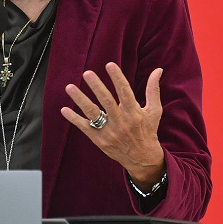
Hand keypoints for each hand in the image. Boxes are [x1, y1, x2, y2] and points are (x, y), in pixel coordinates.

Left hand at [60, 62, 164, 188]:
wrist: (142, 158)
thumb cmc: (148, 130)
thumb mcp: (154, 110)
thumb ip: (153, 89)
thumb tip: (158, 69)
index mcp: (134, 113)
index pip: (125, 92)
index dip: (117, 78)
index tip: (109, 65)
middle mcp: (121, 122)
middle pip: (106, 101)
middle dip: (96, 86)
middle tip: (87, 73)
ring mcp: (109, 131)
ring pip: (92, 113)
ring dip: (80, 100)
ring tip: (69, 87)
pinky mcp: (99, 139)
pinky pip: (84, 127)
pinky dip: (74, 119)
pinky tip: (64, 109)